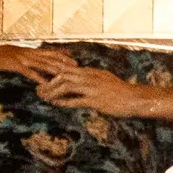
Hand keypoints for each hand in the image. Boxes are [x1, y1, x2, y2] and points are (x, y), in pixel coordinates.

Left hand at [26, 61, 142, 116]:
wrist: (134, 98)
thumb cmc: (120, 91)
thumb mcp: (105, 80)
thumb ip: (92, 78)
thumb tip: (81, 78)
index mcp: (91, 72)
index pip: (68, 69)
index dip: (53, 73)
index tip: (42, 77)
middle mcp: (90, 77)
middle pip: (63, 75)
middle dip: (48, 81)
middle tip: (37, 88)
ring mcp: (92, 88)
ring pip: (67, 86)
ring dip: (53, 91)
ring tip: (43, 97)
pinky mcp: (96, 100)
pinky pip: (76, 100)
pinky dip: (64, 102)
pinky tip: (55, 104)